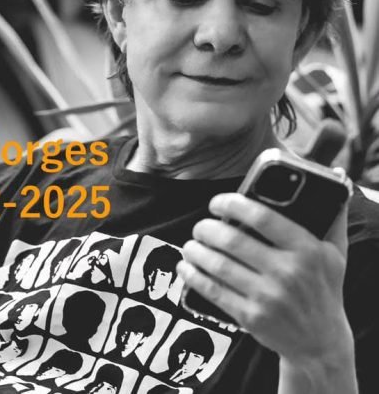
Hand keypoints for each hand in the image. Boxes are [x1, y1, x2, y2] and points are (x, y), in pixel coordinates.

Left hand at [177, 193, 352, 364]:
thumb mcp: (336, 254)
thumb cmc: (324, 289)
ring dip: (195, 250)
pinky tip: (185, 266)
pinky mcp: (251, 317)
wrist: (320, 342)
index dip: (232, 204)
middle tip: (200, 226)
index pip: (262, 217)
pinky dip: (193, 276)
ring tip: (190, 244)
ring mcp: (268, 297)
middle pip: (233, 240)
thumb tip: (333, 178)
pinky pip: (213, 291)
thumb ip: (330, 217)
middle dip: (207, 228)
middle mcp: (288, 272)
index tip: (217, 202)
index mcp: (307, 250)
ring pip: (218, 265)